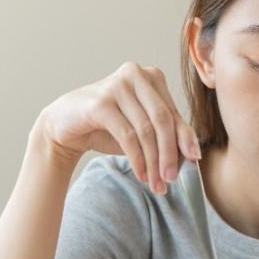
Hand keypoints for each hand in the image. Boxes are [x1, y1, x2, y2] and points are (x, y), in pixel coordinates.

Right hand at [33, 61, 201, 193]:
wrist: (64, 125)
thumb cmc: (108, 126)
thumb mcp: (142, 128)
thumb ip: (166, 134)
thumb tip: (192, 155)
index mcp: (151, 77)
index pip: (173, 113)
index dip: (185, 139)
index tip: (194, 161)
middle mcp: (136, 75)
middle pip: (163, 120)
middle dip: (170, 153)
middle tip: (172, 179)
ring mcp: (117, 86)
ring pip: (146, 130)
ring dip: (153, 162)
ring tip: (156, 183)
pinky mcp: (101, 103)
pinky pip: (128, 136)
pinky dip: (137, 159)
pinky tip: (141, 174)